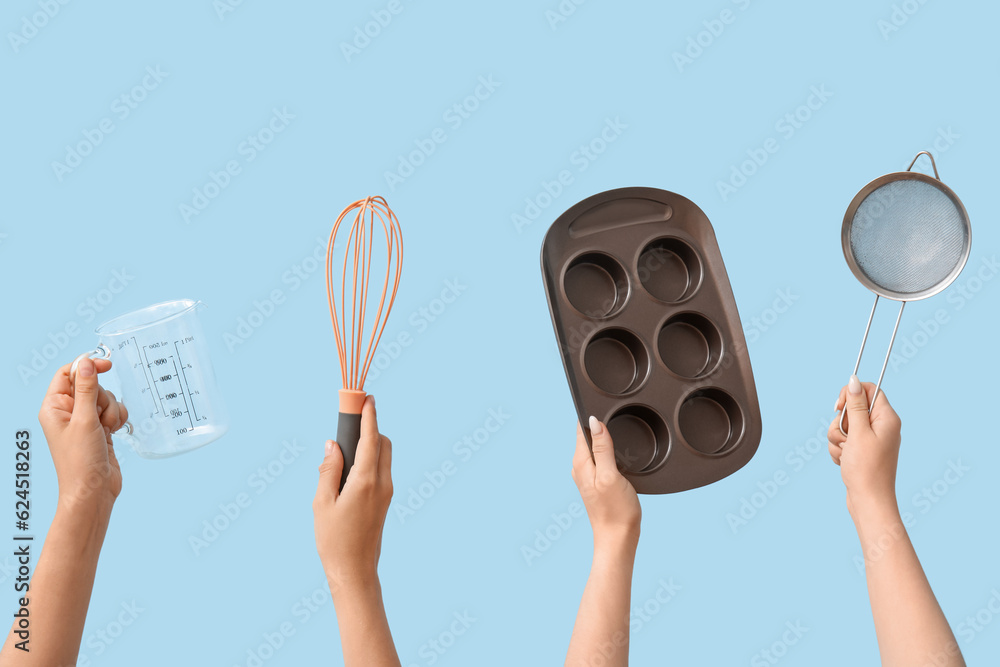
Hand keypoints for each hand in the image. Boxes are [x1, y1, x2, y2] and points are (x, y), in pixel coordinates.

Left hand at [39, 357, 126, 514]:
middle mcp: (68, 413)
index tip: (107, 365)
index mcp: (54, 408)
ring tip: (106, 430)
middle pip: (91, 386)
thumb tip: (86, 362)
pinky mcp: (99, 430)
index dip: (86, 367)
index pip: (67, 375)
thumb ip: (86, 389)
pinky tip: (115, 432)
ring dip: (112, 411)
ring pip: (105, 399)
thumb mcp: (84, 420)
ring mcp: (84, 422)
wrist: (93, 491)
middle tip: (98, 417)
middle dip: (102, 398)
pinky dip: (118, 419)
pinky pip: (113, 412)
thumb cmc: (81, 461)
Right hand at [313, 396, 392, 591]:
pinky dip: (368, 461)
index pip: (371, 439)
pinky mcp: (385, 500)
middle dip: (370, 428)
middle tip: (349, 424)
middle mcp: (382, 483)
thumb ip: (328, 469)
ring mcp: (387, 492)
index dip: (370, 416)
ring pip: (384, 456)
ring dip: (369, 445)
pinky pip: (380, 471)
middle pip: (383, 443)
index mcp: (366, 481)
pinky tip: (346, 472)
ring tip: (341, 454)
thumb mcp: (322, 502)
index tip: (368, 399)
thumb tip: (332, 444)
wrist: (355, 571)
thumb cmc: (334, 540)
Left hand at [572, 417, 640, 548]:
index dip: (592, 418)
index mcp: (581, 462)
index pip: (581, 429)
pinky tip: (620, 457)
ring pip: (596, 448)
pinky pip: (601, 459)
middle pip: (588, 437)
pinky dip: (610, 454)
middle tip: (618, 423)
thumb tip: (593, 421)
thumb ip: (602, 447)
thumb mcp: (610, 474)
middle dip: (601, 428)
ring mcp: (588, 475)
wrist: (618, 538)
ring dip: (606, 441)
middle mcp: (580, 467)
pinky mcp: (597, 482)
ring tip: (620, 439)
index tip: (605, 411)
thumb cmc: (616, 510)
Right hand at [828, 375, 901, 514]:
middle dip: (840, 423)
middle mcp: (881, 427)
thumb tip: (853, 380)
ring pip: (843, 426)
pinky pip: (842, 441)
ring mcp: (871, 439)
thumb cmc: (867, 469)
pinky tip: (844, 462)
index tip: (839, 407)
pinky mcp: (861, 450)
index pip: (869, 390)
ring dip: (837, 439)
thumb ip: (855, 405)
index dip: (851, 394)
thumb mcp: (859, 433)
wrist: (868, 501)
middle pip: (852, 408)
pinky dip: (839, 450)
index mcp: (887, 418)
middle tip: (847, 438)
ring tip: (845, 454)